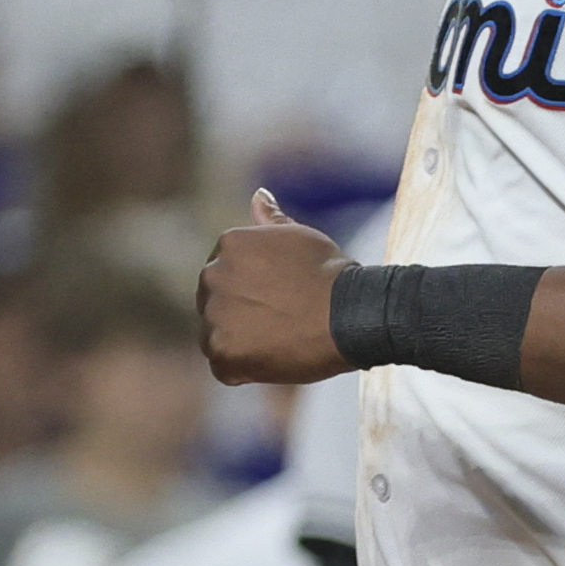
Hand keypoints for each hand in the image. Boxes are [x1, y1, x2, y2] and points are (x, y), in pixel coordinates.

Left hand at [198, 188, 348, 384]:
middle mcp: (212, 275)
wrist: (351, 314)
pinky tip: (276, 360)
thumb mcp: (301, 237)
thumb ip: (271, 221)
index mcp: (228, 245)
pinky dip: (246, 370)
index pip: (226, 275)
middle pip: (216, 305)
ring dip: (242, 344)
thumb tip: (258, 195)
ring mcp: (214, 315)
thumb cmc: (332, 275)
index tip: (281, 301)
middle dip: (242, 316)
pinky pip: (224, 368)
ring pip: (217, 337)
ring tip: (281, 342)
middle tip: (283, 324)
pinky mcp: (222, 351)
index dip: (254, 293)